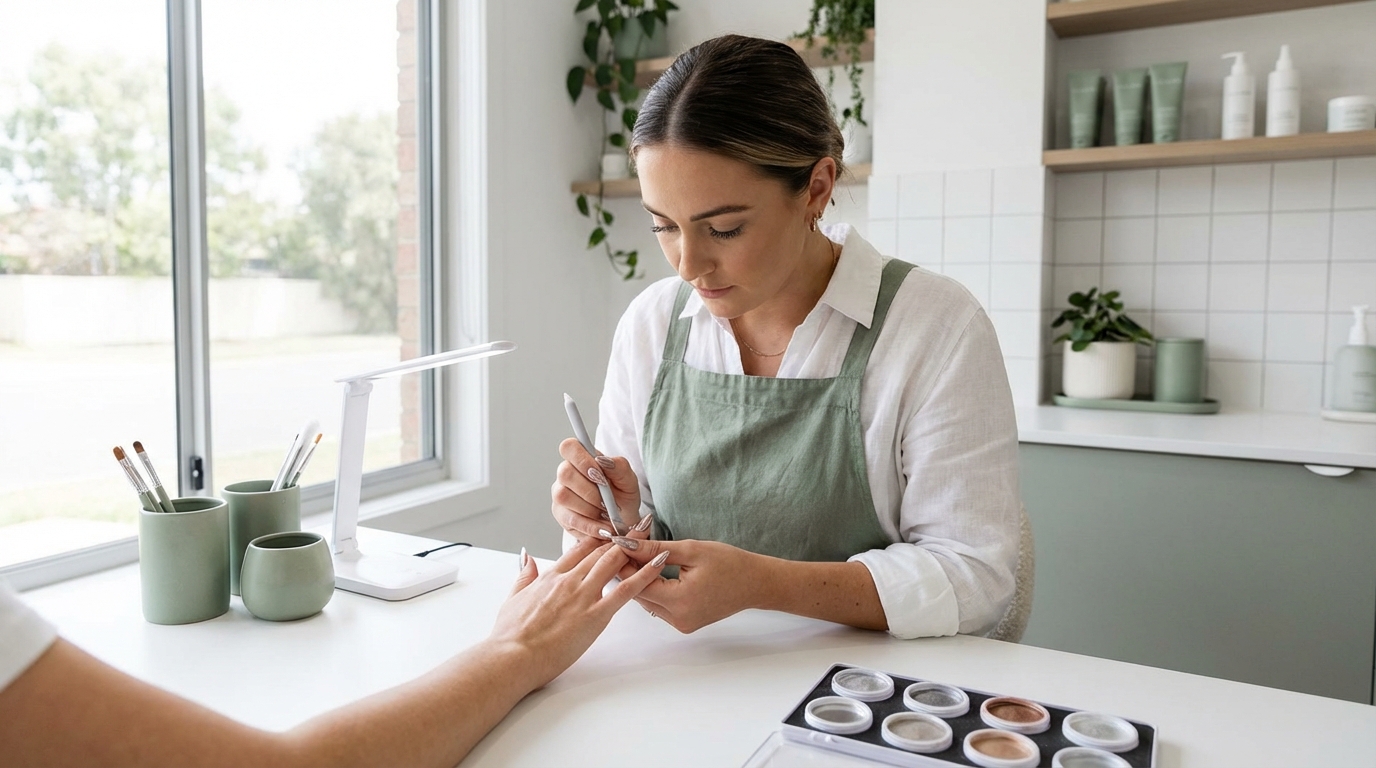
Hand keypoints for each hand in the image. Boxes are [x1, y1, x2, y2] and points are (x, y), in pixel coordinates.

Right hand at [487, 538, 667, 690]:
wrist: (512, 657)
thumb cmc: (511, 635)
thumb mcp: (513, 598)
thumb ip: (524, 575)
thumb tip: (527, 557)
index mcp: (551, 576)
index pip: (579, 547)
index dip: (598, 537)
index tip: (611, 530)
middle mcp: (570, 580)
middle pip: (600, 550)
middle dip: (620, 536)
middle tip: (639, 525)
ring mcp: (584, 596)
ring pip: (613, 562)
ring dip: (634, 546)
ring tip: (651, 533)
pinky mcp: (596, 615)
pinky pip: (626, 591)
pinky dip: (645, 574)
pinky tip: (659, 563)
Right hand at [550, 438, 641, 541]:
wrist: (624, 521)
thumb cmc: (623, 496)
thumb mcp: (629, 480)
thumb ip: (619, 466)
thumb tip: (603, 461)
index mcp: (582, 458)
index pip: (568, 447)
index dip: (581, 459)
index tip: (598, 472)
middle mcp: (566, 473)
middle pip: (565, 473)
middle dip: (590, 489)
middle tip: (608, 501)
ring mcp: (560, 494)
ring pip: (564, 496)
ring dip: (590, 508)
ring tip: (607, 515)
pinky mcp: (561, 515)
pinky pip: (570, 519)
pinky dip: (590, 526)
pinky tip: (603, 529)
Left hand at [607, 537, 765, 632]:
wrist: (755, 583)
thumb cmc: (730, 564)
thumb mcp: (692, 550)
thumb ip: (656, 549)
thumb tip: (628, 544)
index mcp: (680, 601)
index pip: (638, 584)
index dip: (626, 564)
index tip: (621, 545)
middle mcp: (678, 618)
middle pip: (640, 595)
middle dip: (631, 572)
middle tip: (627, 549)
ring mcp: (681, 624)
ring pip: (648, 602)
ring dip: (641, 581)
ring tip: (639, 558)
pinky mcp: (684, 624)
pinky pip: (659, 607)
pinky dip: (654, 590)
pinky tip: (653, 573)